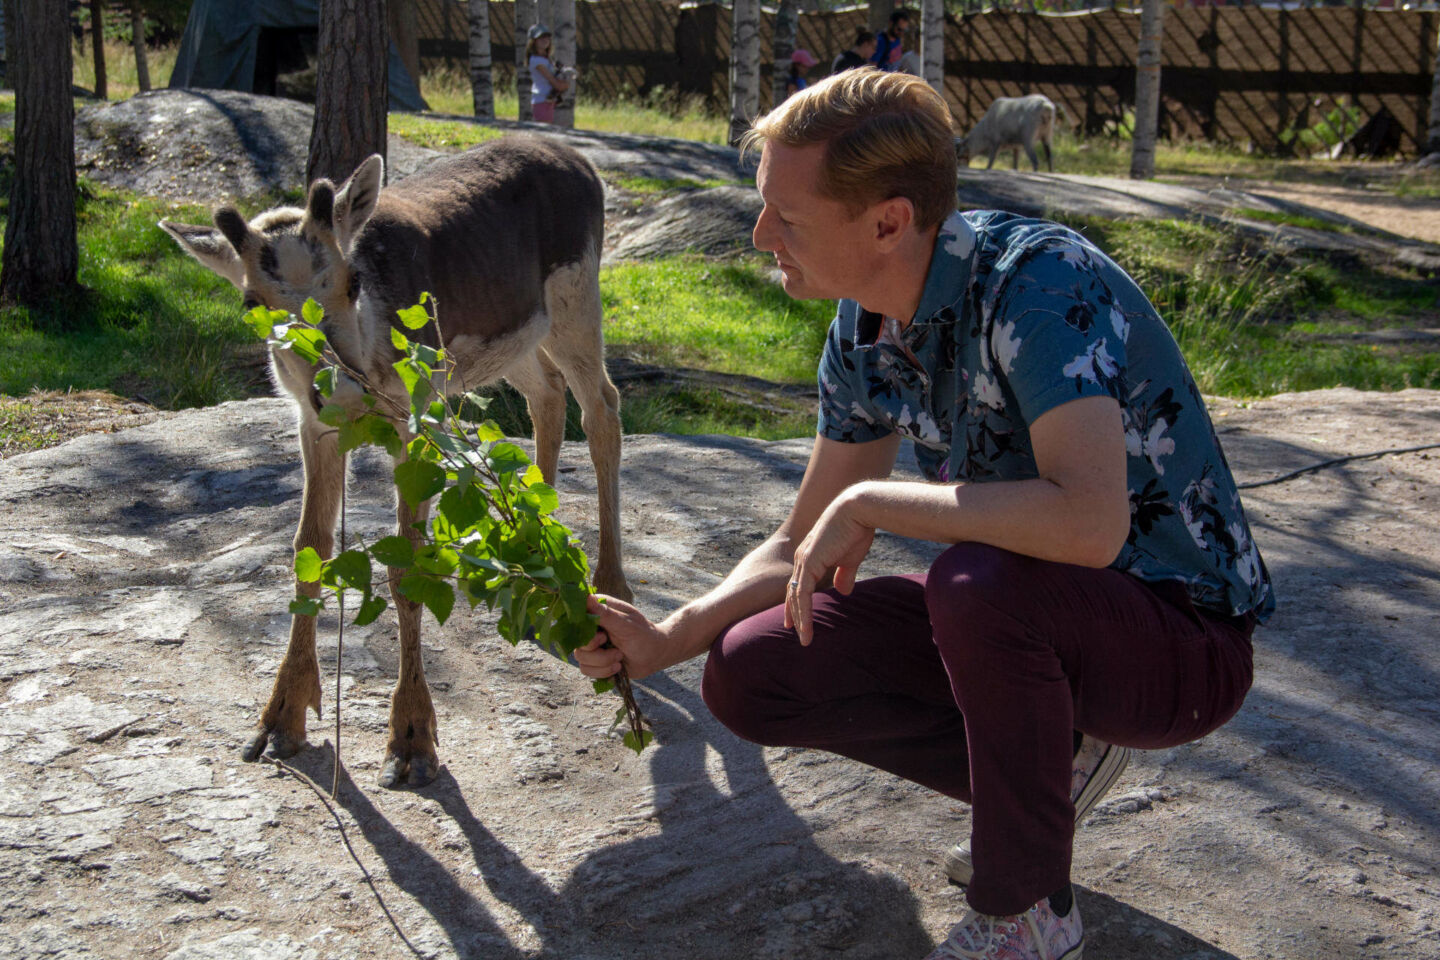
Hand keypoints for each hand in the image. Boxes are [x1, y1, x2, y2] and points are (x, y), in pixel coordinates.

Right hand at [574, 594, 669, 680]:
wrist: (654, 655)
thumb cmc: (644, 634)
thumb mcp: (626, 623)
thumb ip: (605, 613)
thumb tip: (586, 597)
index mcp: (597, 610)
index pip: (576, 616)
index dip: (583, 629)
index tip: (602, 636)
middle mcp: (591, 627)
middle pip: (577, 642)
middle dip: (597, 651)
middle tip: (617, 650)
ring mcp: (591, 645)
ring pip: (580, 658)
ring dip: (603, 663)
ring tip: (620, 658)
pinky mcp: (594, 660)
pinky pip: (586, 670)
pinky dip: (603, 672)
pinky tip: (618, 667)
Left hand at [785, 490, 874, 645]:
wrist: (858, 510)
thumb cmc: (857, 530)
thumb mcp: (850, 558)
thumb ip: (844, 574)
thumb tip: (844, 591)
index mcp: (810, 555)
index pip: (799, 583)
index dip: (797, 601)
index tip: (796, 618)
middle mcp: (802, 558)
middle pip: (793, 591)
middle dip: (793, 613)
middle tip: (793, 631)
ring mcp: (804, 560)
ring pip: (796, 596)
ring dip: (800, 619)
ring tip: (804, 638)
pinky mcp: (810, 563)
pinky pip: (803, 594)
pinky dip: (804, 613)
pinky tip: (806, 628)